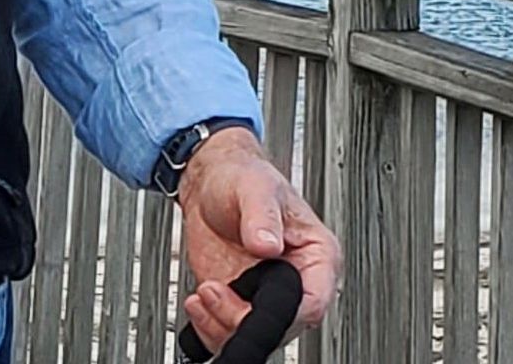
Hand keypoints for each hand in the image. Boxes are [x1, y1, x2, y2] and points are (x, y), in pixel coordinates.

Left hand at [176, 127, 340, 355]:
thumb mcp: (254, 186)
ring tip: (203, 293)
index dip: (285, 311)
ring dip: (223, 325)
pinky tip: (196, 304)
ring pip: (255, 336)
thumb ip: (262, 215)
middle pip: (282, 327)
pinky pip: (229, 332)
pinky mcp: (238, 301)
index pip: (313, 302)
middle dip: (244, 318)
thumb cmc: (242, 176)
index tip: (254, 300)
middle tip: (214, 291)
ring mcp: (265, 295)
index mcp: (316, 258)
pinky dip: (210, 328)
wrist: (209, 180)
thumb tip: (268, 245)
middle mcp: (295, 283)